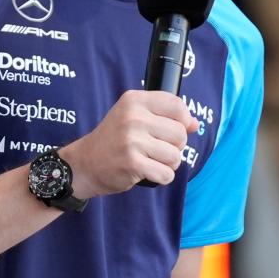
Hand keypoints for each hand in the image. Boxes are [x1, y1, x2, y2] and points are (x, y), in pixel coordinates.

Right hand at [62, 91, 198, 197]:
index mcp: (134, 100)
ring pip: (176, 155)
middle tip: (157, 149)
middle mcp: (133, 117)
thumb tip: (195, 124)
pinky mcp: (132, 163)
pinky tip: (148, 172)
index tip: (175, 129)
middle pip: (180, 133)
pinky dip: (162, 177)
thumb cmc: (113, 139)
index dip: (183, 120)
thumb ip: (165, 116)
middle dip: (175, 146)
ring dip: (169, 163)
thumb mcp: (133, 117)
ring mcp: (132, 140)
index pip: (176, 105)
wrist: (83, 164)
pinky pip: (166, 173)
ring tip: (152, 160)